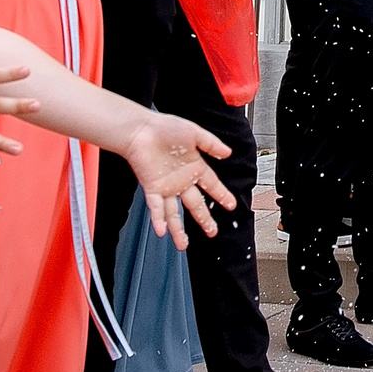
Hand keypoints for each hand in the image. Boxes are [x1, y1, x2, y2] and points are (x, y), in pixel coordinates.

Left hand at [123, 113, 237, 246]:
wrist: (141, 129)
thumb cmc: (165, 127)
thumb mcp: (195, 133)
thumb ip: (211, 144)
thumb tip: (228, 152)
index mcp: (194, 167)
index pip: (212, 185)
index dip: (222, 196)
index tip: (231, 205)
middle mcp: (181, 180)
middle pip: (195, 205)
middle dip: (205, 219)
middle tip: (212, 231)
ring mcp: (167, 186)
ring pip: (174, 213)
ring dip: (179, 230)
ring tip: (183, 244)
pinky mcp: (152, 188)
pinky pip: (156, 208)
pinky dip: (159, 220)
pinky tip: (163, 231)